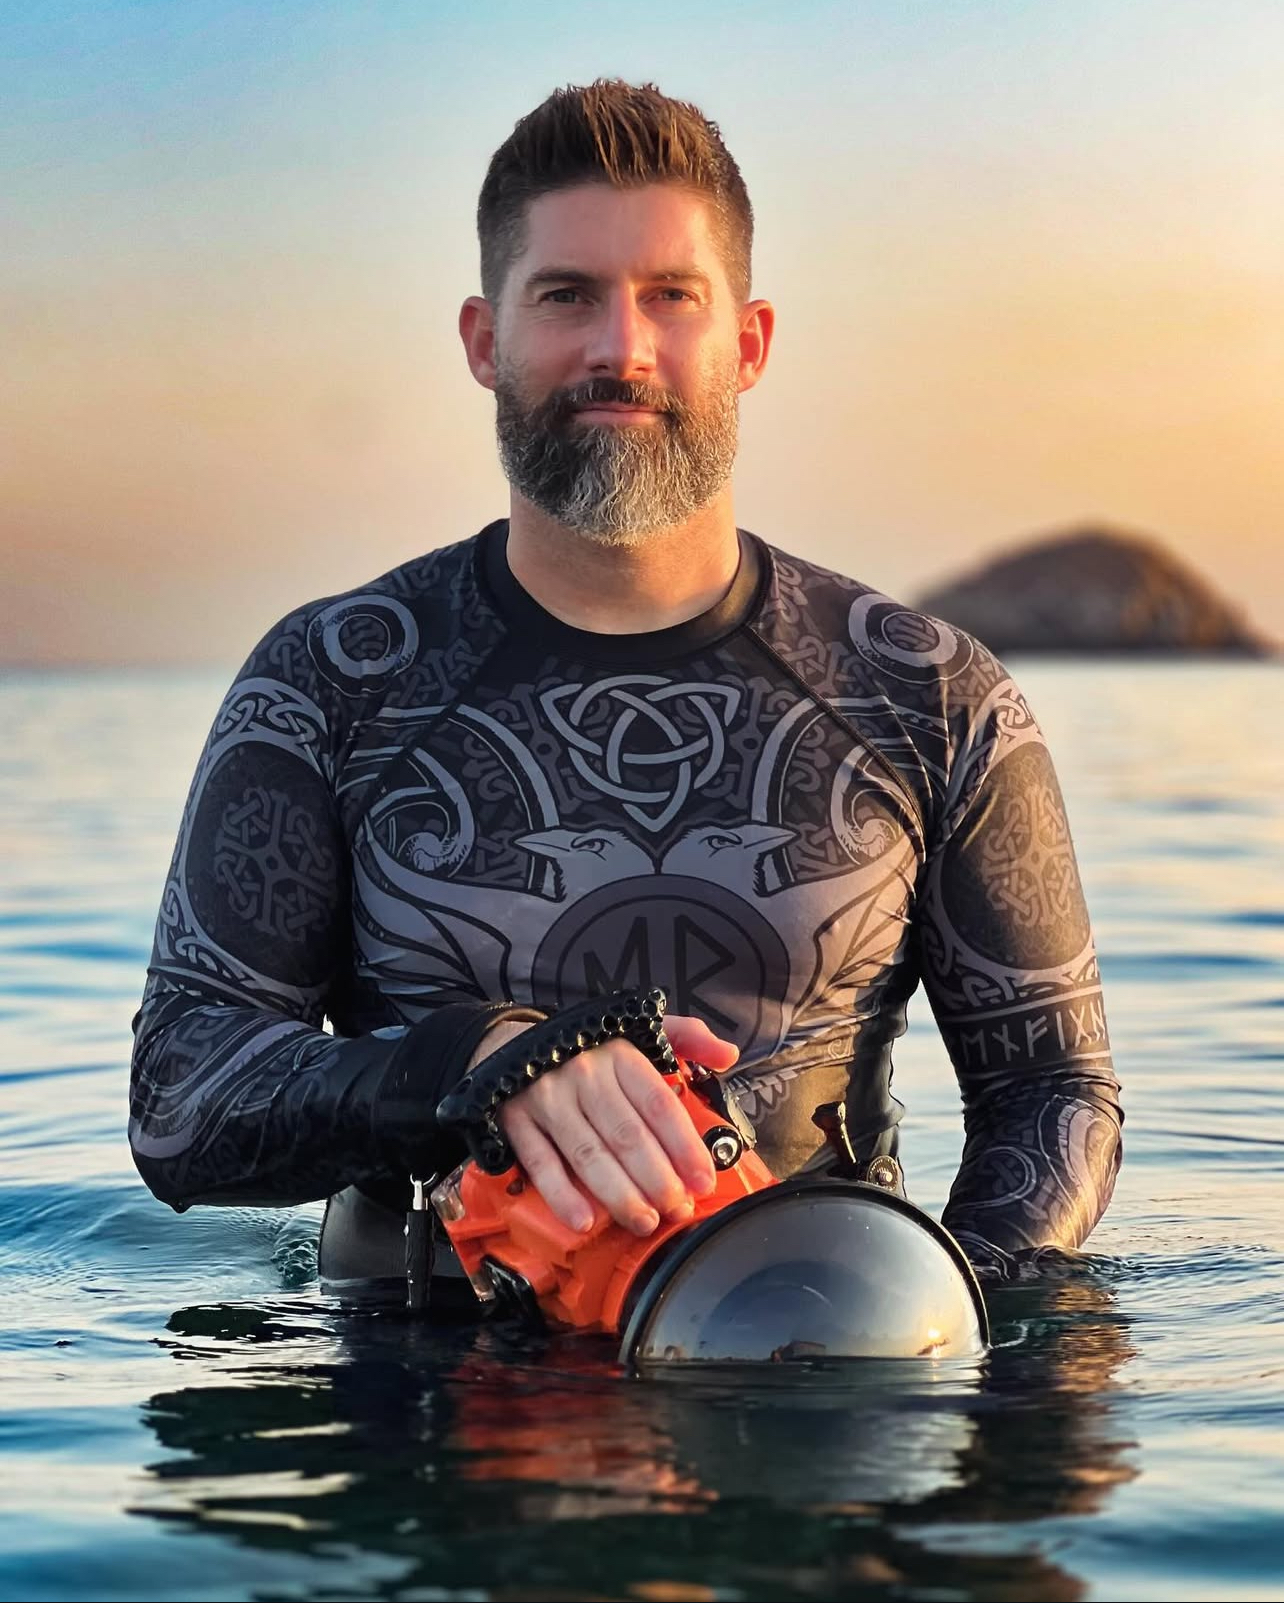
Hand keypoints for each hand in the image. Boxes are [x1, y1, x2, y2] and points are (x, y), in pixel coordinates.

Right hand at [472, 1014, 738, 1235]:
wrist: (512, 1042)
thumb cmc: (588, 1047)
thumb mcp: (638, 1029)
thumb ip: (687, 1038)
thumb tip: (728, 1054)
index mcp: (620, 1055)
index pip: (659, 1106)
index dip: (684, 1147)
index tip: (703, 1181)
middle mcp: (585, 1074)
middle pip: (627, 1136)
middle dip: (657, 1180)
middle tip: (676, 1209)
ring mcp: (548, 1099)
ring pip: (588, 1154)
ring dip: (619, 1195)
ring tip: (644, 1222)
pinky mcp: (517, 1121)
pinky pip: (541, 1163)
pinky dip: (562, 1195)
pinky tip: (585, 1221)